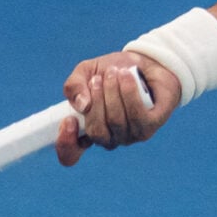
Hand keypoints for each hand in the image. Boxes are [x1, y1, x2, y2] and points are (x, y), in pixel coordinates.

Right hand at [55, 52, 177, 165]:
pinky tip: (126, 76)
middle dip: (96, 100)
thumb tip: (82, 105)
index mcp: (88, 131)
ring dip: (113, 92)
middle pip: (96, 131)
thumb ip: (74, 86)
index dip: (66, 143)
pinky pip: (137, 115)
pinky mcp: (150, 126)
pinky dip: (129, 93)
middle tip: (99, 78)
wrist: (145, 62)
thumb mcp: (86, 72)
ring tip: (114, 72)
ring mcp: (130, 135)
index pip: (71, 154)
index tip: (68, 120)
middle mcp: (109, 139)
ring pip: (116, 121)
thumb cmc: (112, 71)